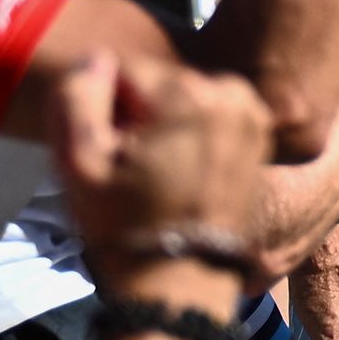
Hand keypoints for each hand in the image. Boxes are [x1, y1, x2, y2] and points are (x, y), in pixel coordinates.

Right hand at [50, 50, 271, 264]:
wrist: (181, 280)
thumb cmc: (124, 225)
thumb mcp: (77, 163)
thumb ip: (76, 96)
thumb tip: (98, 59)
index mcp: (187, 94)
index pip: (123, 69)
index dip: (104, 109)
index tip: (111, 152)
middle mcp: (229, 91)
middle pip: (157, 81)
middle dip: (138, 113)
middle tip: (133, 167)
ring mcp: (252, 111)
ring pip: (182, 95)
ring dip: (165, 122)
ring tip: (158, 171)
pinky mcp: (262, 131)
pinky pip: (211, 112)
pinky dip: (194, 131)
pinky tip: (184, 170)